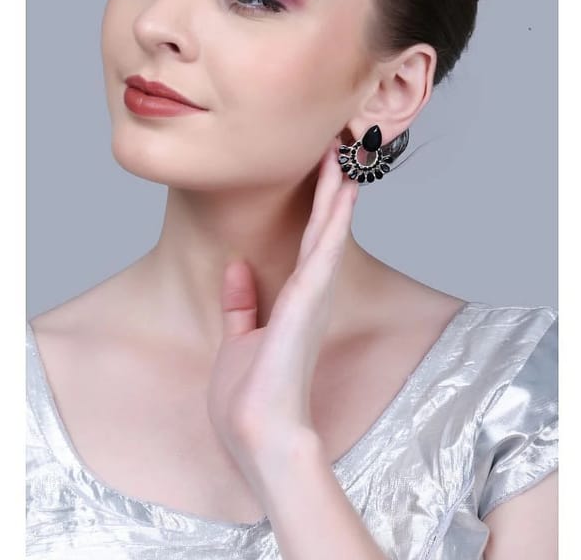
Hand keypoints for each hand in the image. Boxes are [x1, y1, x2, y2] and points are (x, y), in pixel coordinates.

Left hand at [206, 136, 358, 480]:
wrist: (256, 433)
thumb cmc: (251, 396)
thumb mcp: (238, 339)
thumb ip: (240, 302)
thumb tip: (236, 265)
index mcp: (297, 301)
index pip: (309, 243)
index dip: (316, 207)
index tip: (321, 173)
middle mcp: (312, 294)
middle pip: (323, 230)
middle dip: (330, 189)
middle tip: (338, 148)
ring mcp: (312, 296)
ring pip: (328, 232)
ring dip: (336, 192)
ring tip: (343, 154)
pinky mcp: (306, 301)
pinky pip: (323, 250)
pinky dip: (334, 219)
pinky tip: (342, 190)